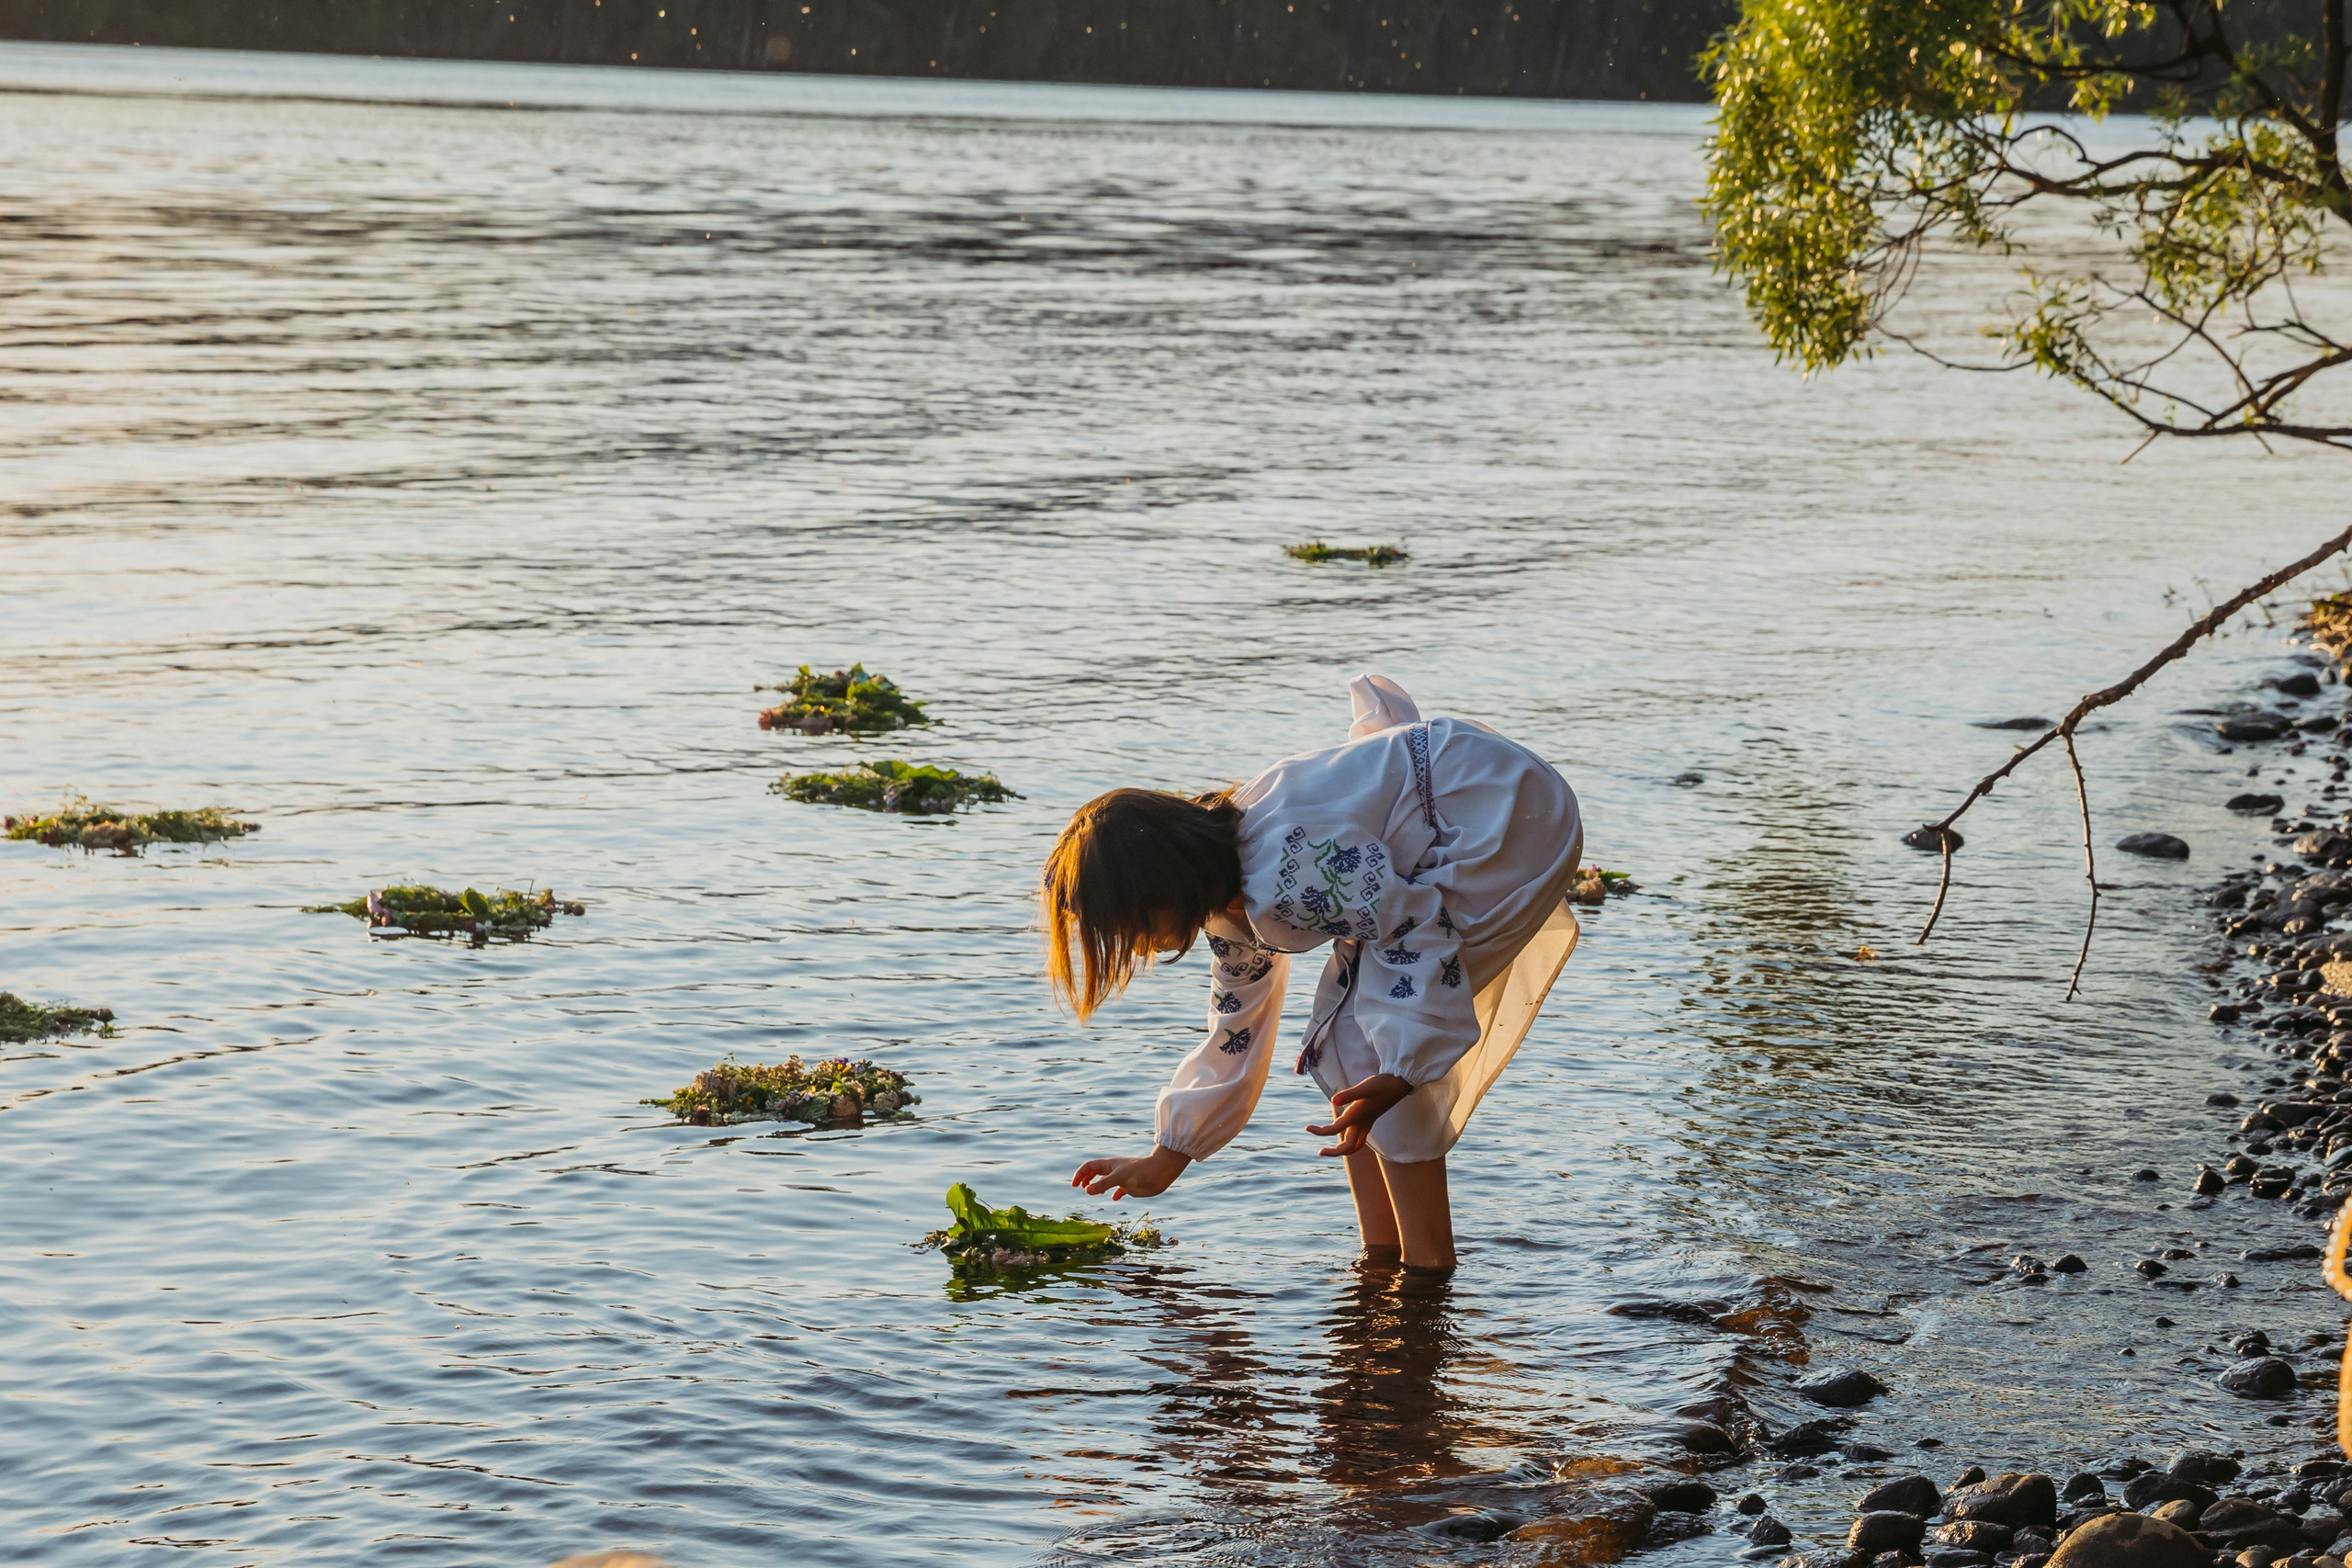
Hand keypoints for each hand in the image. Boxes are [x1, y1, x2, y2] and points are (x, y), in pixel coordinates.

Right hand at [1072, 1144, 1190, 1200]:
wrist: (1160, 1173)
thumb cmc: (1140, 1171)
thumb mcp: (1119, 1178)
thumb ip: (1103, 1184)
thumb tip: (1087, 1190)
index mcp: (1109, 1165)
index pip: (1089, 1167)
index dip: (1080, 1174)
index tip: (1074, 1186)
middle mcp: (1114, 1170)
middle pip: (1095, 1172)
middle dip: (1086, 1178)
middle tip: (1080, 1188)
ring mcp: (1122, 1178)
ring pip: (1106, 1180)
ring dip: (1098, 1185)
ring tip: (1092, 1193)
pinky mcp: (1130, 1185)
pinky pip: (1119, 1189)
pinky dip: (1114, 1193)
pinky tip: (1115, 1199)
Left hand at [1306, 1073, 1413, 1156]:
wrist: (1400, 1084)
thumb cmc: (1382, 1084)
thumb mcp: (1365, 1087)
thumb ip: (1349, 1095)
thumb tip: (1334, 1101)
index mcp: (1357, 1116)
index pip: (1335, 1130)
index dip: (1320, 1132)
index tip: (1307, 1128)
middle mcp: (1363, 1123)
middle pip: (1348, 1147)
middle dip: (1334, 1152)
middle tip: (1320, 1152)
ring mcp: (1368, 1123)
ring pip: (1356, 1144)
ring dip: (1344, 1149)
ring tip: (1331, 1150)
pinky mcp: (1371, 1119)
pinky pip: (1360, 1137)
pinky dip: (1351, 1141)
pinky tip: (1344, 1132)